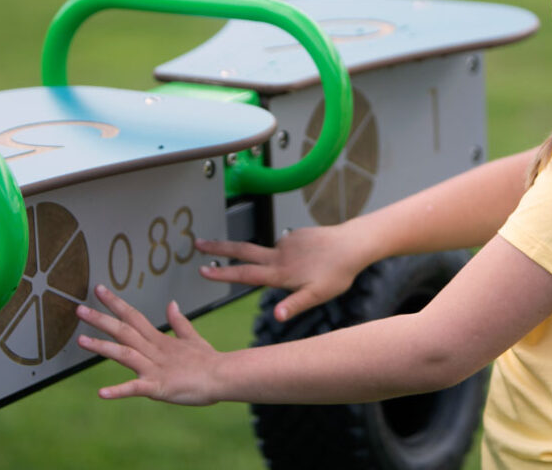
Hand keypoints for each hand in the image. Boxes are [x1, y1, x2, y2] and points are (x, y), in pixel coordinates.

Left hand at [76, 284, 219, 405]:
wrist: (223, 377)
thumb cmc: (208, 361)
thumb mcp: (192, 338)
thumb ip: (179, 322)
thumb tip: (171, 304)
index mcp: (159, 339)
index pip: (133, 316)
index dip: (115, 303)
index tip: (100, 290)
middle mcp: (153, 350)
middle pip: (124, 331)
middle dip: (101, 319)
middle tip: (79, 308)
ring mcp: (154, 368)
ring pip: (124, 354)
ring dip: (102, 347)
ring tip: (81, 341)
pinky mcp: (158, 387)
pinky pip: (136, 389)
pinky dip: (118, 391)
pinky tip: (101, 394)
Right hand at [196, 225, 369, 321]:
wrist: (353, 244)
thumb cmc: (337, 273)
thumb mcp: (317, 296)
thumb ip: (295, 305)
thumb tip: (276, 317)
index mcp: (280, 273)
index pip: (245, 274)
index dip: (222, 273)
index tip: (202, 270)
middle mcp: (279, 255)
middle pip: (242, 251)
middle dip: (218, 248)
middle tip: (198, 243)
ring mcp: (286, 242)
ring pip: (271, 254)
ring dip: (274, 262)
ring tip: (309, 272)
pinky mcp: (295, 234)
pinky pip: (288, 248)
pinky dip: (293, 256)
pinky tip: (313, 261)